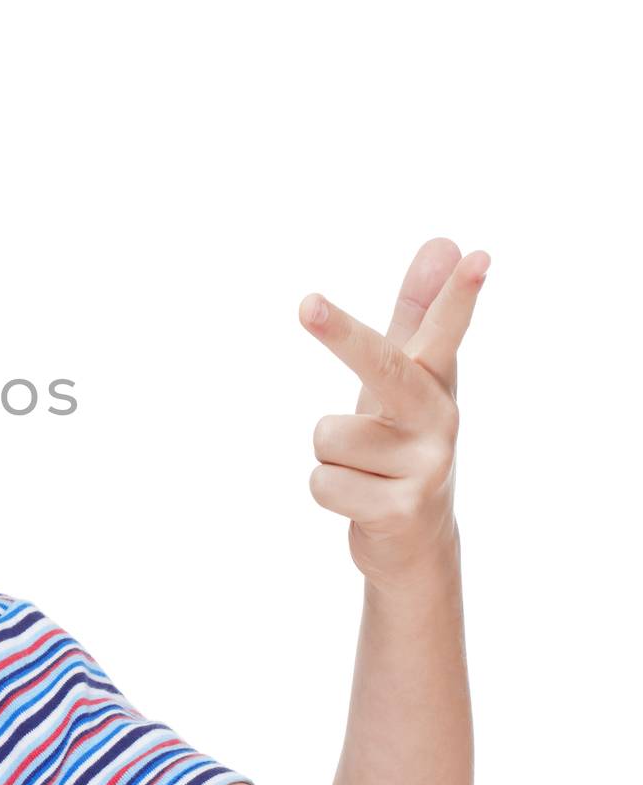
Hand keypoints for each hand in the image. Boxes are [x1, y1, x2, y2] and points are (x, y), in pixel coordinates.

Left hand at [299, 238, 489, 594]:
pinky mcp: (398, 510)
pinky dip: (327, 490)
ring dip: (329, 455)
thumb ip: (418, 315)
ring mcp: (424, 468)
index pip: (444, 332)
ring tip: (361, 471)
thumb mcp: (407, 382)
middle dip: (343, 336)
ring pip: (327, 435)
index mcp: (434, 386)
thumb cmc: (401, 444)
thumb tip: (443, 241)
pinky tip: (360, 500)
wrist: (415, 542)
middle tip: (307, 303)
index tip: (476, 255)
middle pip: (384, 368)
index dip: (457, 295)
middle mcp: (439, 422)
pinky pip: (322, 481)